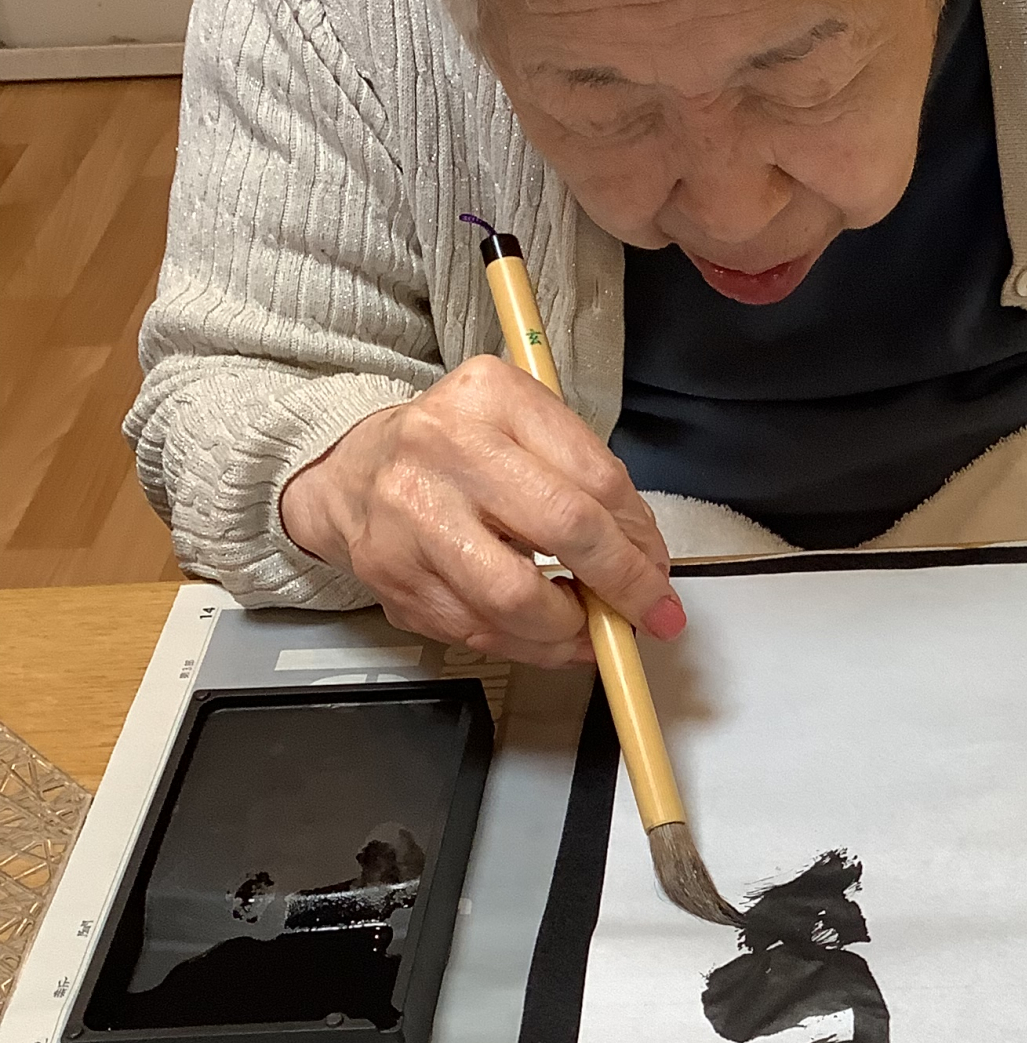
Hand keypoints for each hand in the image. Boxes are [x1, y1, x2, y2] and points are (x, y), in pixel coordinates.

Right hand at [279, 358, 683, 667]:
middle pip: (564, 529)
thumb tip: (643, 565)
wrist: (351, 473)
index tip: (658, 571)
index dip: (640, 540)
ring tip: (589, 628)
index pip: (595, 477)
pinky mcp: (393, 576)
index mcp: (490, 397)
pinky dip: (526, 646)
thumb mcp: (523, 427)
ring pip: (516, 600)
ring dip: (571, 631)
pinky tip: (543, 633)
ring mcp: (411, 516)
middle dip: (621, 586)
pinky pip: (478, 633)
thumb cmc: (458, 452)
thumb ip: (585, 481)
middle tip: (648, 614)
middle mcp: (444, 448)